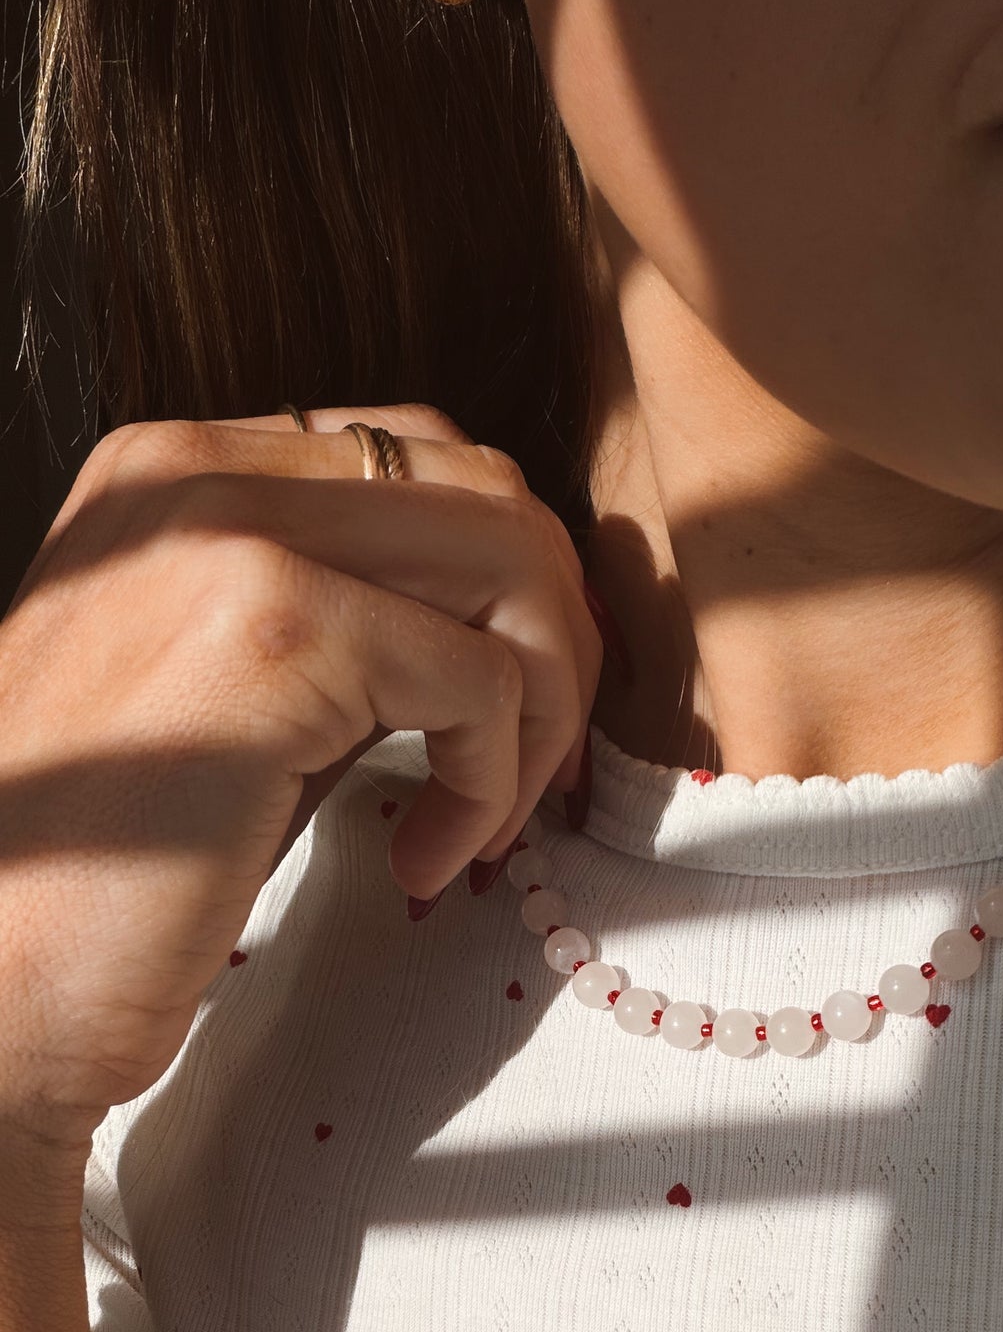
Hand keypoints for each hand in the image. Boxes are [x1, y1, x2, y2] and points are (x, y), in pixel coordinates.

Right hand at [0, 403, 601, 1151]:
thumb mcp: (243, 699)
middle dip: (555, 649)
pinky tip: (421, 863)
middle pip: (493, 502)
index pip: (426, 464)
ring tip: (479, 826)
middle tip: (528, 776)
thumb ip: (352, 624)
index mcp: (179, 472)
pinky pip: (483, 680)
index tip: (513, 716)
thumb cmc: (118, 866)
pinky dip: (488, 786)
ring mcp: (230, 536)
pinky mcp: (274, 629)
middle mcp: (197, 472)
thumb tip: (510, 627)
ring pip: (513, 571)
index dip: (510, 594)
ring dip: (539, 717)